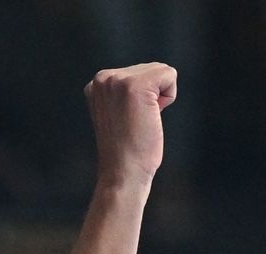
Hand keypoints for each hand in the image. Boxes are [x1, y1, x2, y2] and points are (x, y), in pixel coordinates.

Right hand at [86, 62, 175, 188]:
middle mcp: (102, 78)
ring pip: (161, 70)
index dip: (142, 97)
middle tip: (135, 122)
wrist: (122, 172)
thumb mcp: (116, 111)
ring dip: (159, 97)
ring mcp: (117, 81)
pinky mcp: (136, 85)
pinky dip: (168, 97)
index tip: (126, 118)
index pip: (139, 72)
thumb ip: (122, 91)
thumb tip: (146, 78)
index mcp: (95, 83)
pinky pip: (170, 75)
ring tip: (141, 120)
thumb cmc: (125, 148)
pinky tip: (150, 116)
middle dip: (152, 95)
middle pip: (151, 68)